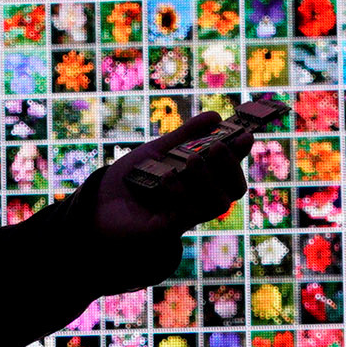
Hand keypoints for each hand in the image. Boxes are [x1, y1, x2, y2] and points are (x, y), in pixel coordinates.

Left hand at [87, 110, 258, 258]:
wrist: (100, 204)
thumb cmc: (133, 179)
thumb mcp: (158, 151)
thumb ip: (186, 136)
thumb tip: (215, 117)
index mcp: (201, 182)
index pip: (231, 170)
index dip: (241, 154)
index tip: (245, 134)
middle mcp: (199, 201)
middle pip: (233, 190)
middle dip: (230, 167)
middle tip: (218, 146)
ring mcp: (184, 217)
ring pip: (216, 204)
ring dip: (208, 180)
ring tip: (193, 159)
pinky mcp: (166, 230)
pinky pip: (185, 215)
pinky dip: (180, 194)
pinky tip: (168, 177)